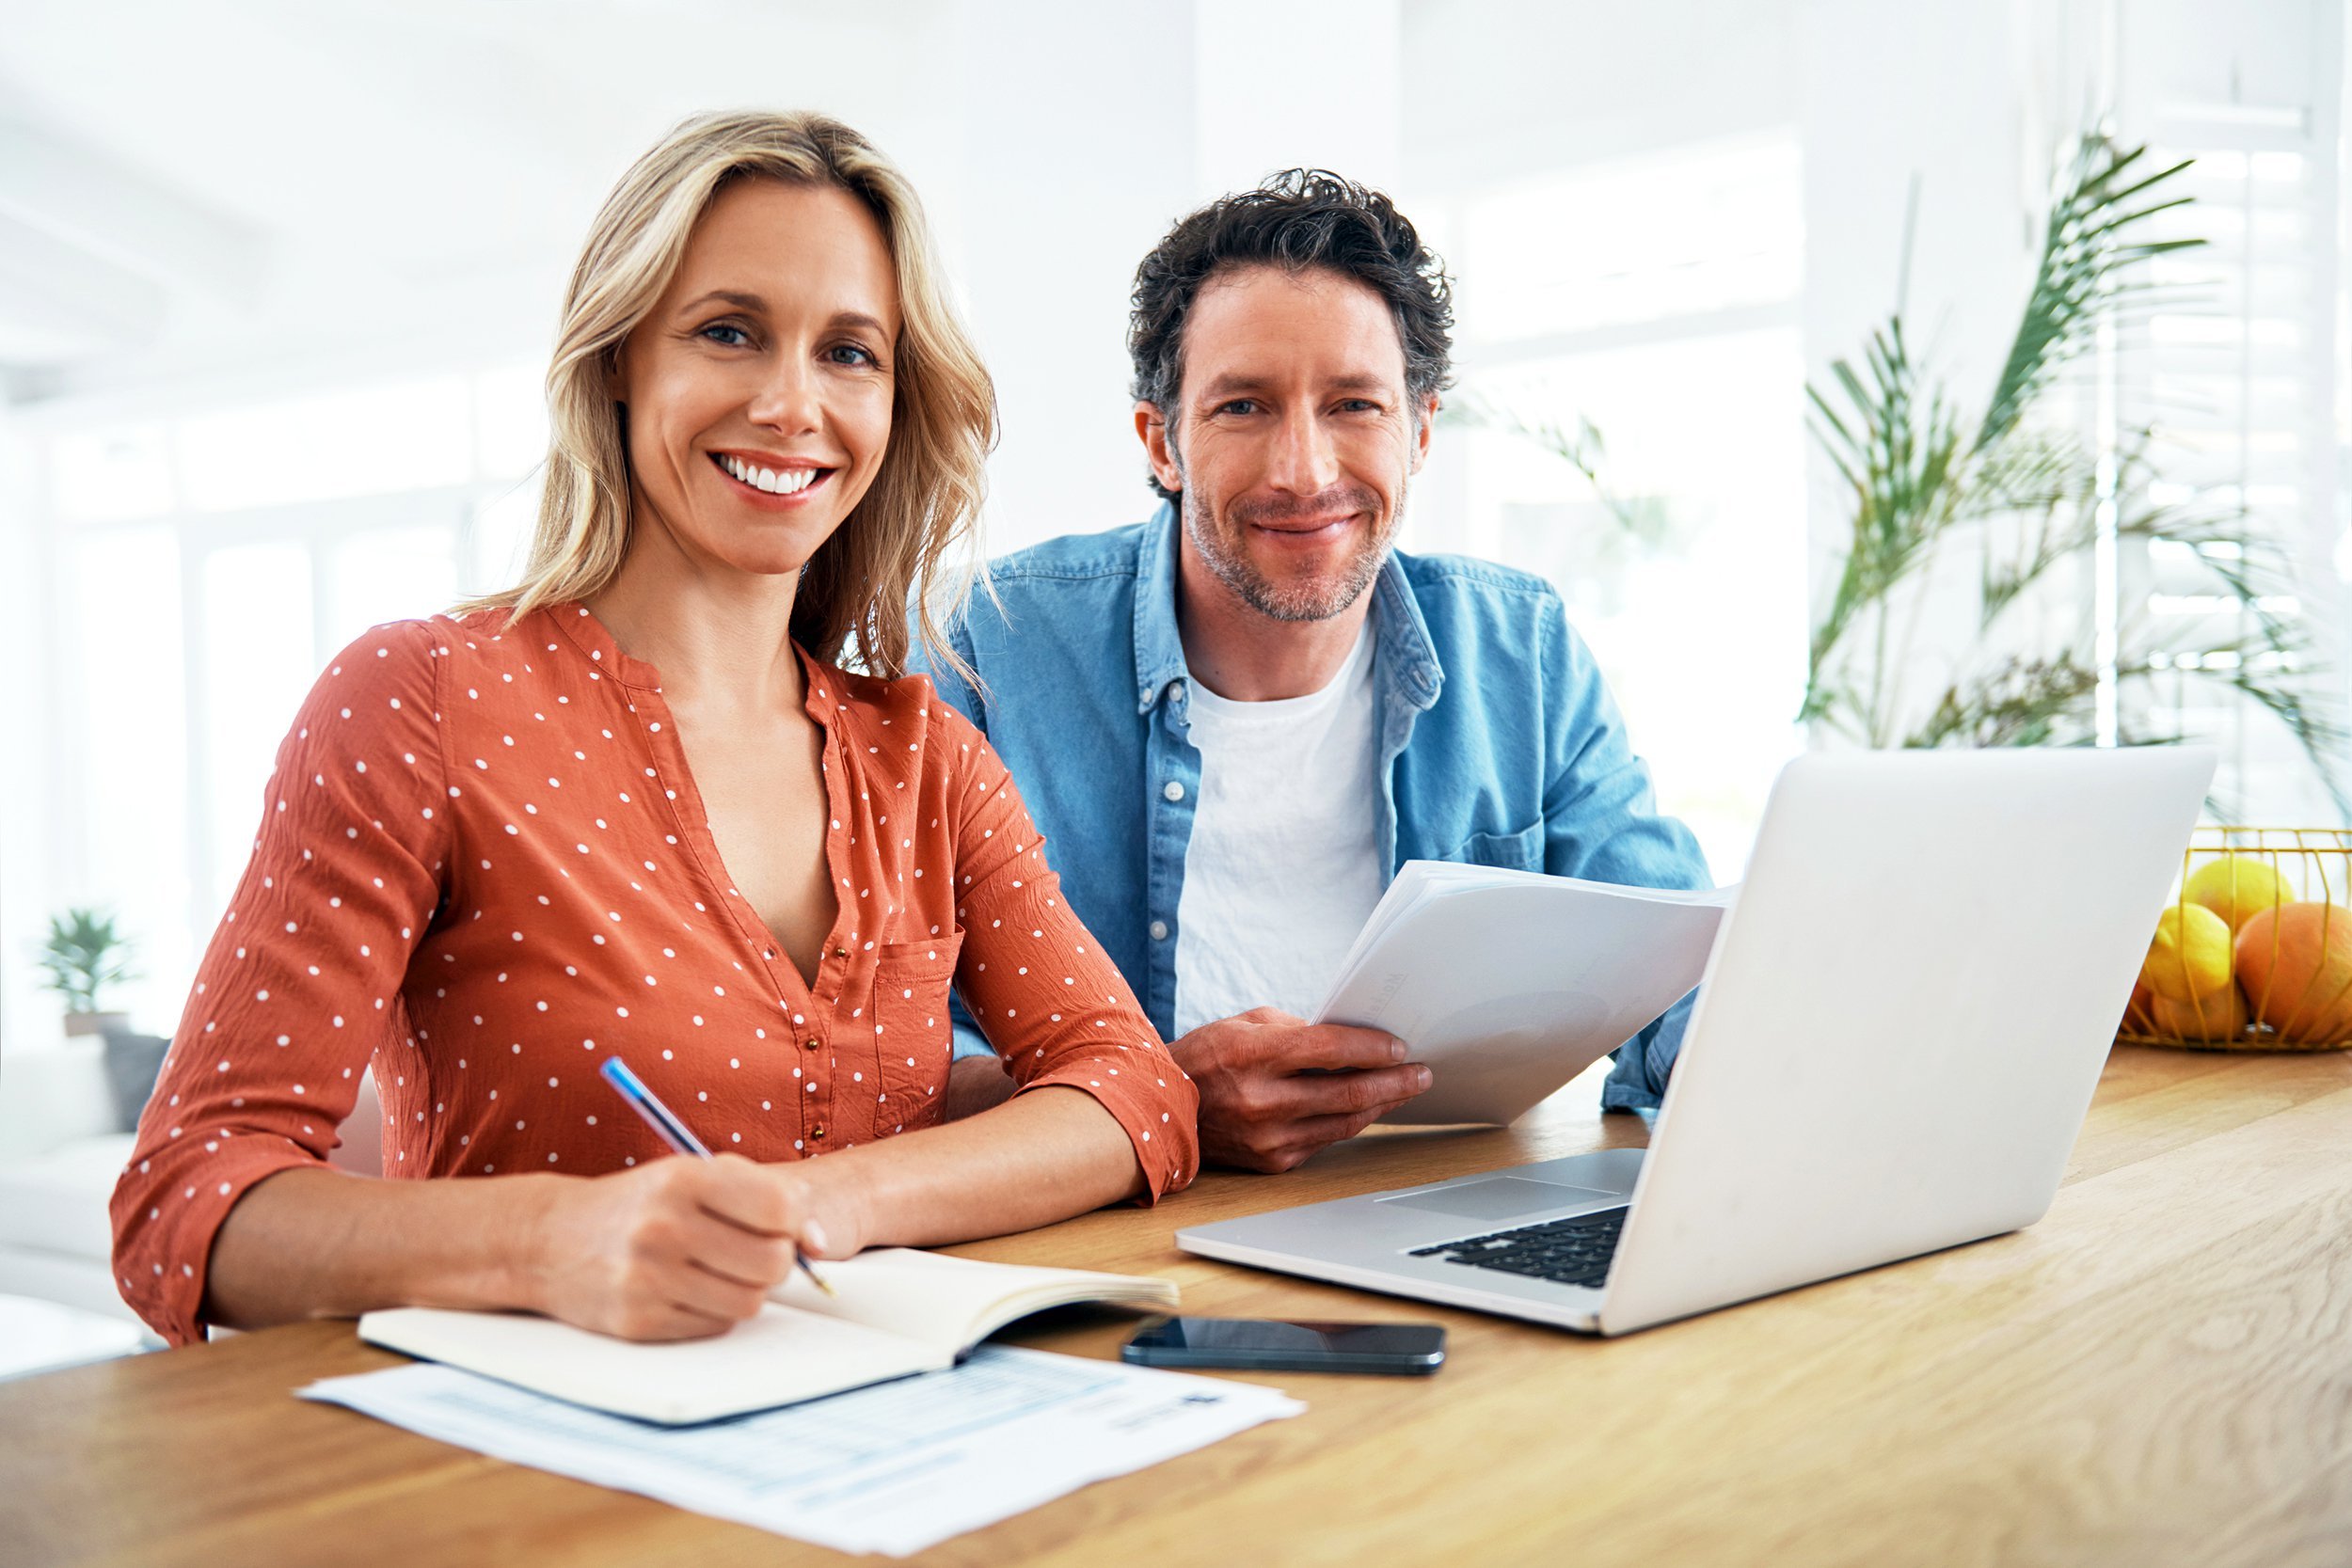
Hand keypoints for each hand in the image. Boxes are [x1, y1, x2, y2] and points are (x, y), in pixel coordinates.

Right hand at [520, 1154, 859, 1340]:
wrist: (548, 1241)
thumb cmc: (640, 1203)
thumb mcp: (692, 1175)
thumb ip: (762, 1194)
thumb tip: (820, 1242)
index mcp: (683, 1180)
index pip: (779, 1210)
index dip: (795, 1223)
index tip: (785, 1227)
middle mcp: (664, 1227)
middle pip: (772, 1264)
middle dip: (775, 1261)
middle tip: (753, 1253)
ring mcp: (648, 1278)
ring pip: (749, 1303)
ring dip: (747, 1290)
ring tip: (721, 1271)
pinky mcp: (637, 1322)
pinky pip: (713, 1327)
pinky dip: (713, 1311)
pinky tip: (688, 1290)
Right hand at [1171, 1008, 1430, 1172]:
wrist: (1162, 1110)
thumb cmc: (1206, 1057)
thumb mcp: (1246, 1025)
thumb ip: (1297, 1029)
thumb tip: (1348, 1040)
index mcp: (1255, 1055)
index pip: (1330, 1049)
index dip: (1372, 1047)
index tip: (1400, 1046)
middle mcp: (1263, 1100)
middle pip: (1348, 1092)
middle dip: (1394, 1081)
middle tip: (1422, 1073)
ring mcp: (1269, 1137)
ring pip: (1344, 1122)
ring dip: (1381, 1105)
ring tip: (1405, 1090)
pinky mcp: (1272, 1162)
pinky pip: (1324, 1141)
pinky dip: (1349, 1123)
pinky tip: (1367, 1109)